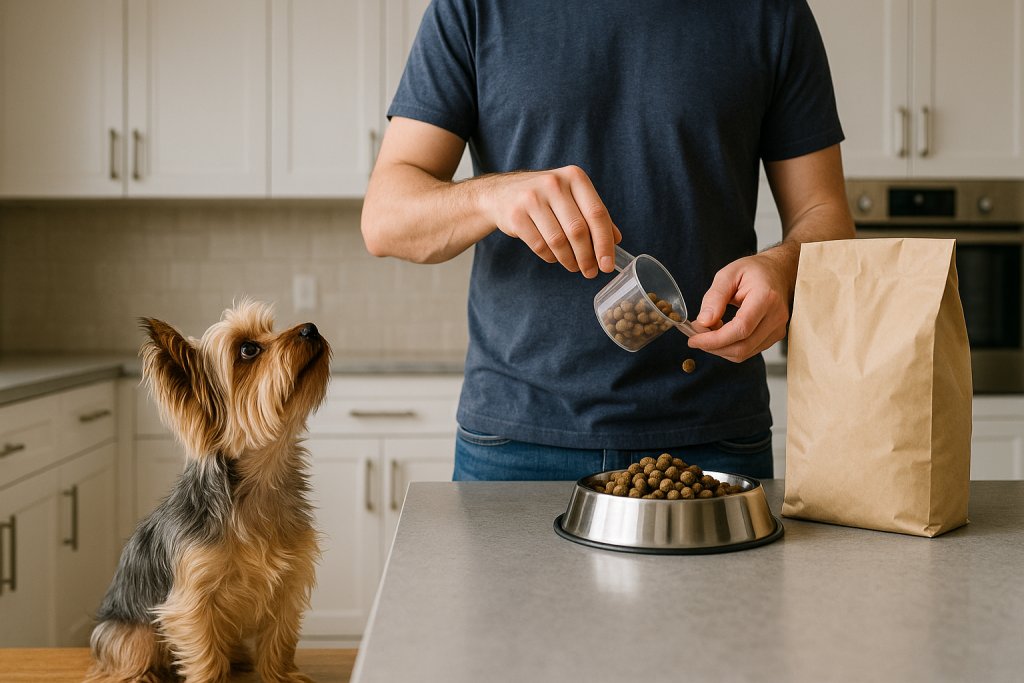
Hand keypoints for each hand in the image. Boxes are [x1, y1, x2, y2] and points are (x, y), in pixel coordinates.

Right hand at [483, 165, 620, 277]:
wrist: (501, 194)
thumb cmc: (545, 198)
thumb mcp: (571, 197)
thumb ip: (593, 215)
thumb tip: (616, 240)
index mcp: (575, 177)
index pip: (597, 213)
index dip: (604, 243)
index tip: (608, 264)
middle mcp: (554, 183)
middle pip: (578, 230)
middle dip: (587, 257)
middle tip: (590, 271)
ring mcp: (533, 198)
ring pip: (558, 241)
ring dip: (569, 260)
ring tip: (573, 266)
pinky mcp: (516, 215)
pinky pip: (539, 245)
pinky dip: (550, 257)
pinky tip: (554, 257)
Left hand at [686, 249, 793, 362]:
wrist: (779, 271)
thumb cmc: (754, 270)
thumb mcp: (728, 274)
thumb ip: (715, 297)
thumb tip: (704, 321)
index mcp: (766, 297)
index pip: (740, 329)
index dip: (714, 340)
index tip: (694, 339)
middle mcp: (776, 316)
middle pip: (742, 346)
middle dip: (713, 347)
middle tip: (696, 336)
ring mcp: (778, 328)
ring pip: (744, 352)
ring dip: (720, 348)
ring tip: (709, 331)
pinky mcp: (775, 336)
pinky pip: (749, 350)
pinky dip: (730, 346)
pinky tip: (722, 333)